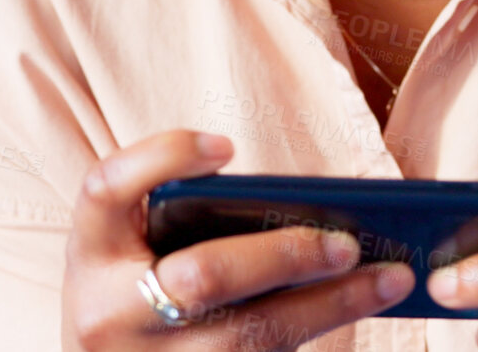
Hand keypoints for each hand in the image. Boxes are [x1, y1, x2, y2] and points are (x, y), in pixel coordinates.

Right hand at [61, 129, 415, 350]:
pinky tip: (359, 307)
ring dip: (330, 304)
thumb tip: (306, 204)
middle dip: (285, 254)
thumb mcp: (131, 250)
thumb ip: (183, 217)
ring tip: (389, 278)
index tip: (226, 145)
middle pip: (204, 275)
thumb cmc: (133, 292)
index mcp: (89, 252)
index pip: (105, 186)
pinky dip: (316, 332)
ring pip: (249, 336)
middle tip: (347, 241)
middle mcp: (106, 313)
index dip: (163, 157)